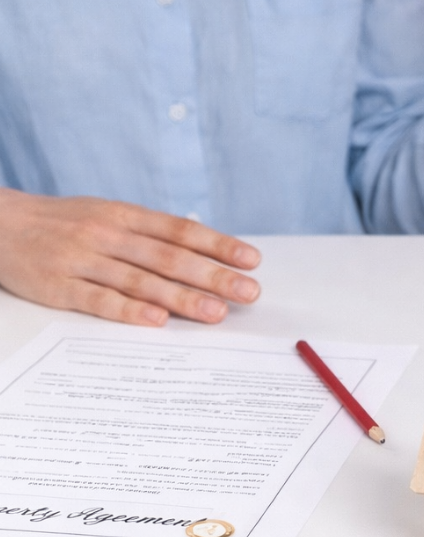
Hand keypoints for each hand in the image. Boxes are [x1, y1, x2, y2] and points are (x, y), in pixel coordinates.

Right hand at [0, 190, 261, 324]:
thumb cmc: (66, 223)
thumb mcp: (109, 215)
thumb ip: (151, 234)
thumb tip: (204, 252)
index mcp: (125, 215)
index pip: (181, 230)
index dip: (219, 245)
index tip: (251, 260)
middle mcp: (108, 235)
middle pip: (169, 257)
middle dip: (213, 276)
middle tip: (248, 292)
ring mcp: (82, 260)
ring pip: (141, 280)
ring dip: (182, 298)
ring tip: (216, 313)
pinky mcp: (58, 287)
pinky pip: (99, 300)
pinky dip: (129, 311)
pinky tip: (157, 321)